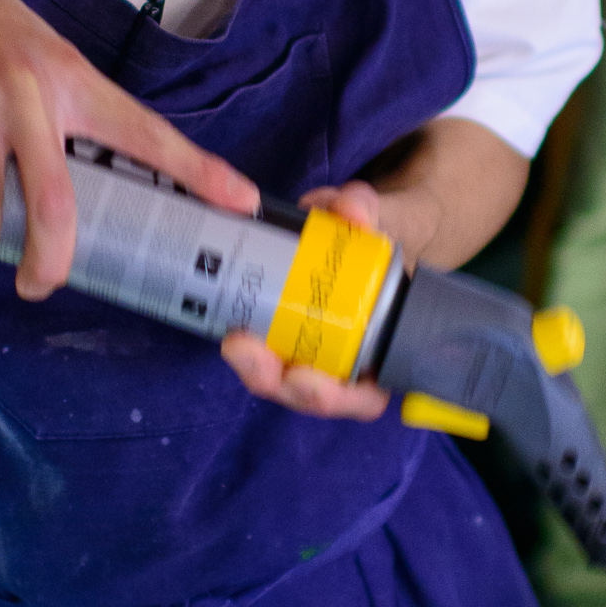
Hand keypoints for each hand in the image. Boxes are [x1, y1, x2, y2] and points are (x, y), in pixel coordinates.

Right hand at [0, 0, 257, 298]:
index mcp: (68, 75)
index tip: (243, 202)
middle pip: (56, 206)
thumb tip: (89, 163)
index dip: (199, 171)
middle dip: (50, 265)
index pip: (144, 131)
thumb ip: (61, 98)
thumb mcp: (31, 45)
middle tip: (39, 285)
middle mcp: (26, 90)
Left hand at [220, 178, 392, 421]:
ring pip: (275, 380)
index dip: (335, 397)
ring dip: (252, 368)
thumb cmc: (365, 232)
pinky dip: (241, 341)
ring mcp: (302, 351)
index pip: (364, 397)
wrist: (346, 223)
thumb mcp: (369, 215)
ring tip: (234, 342)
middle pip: (306, 396)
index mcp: (380, 347)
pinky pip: (255, 350)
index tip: (304, 377)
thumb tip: (352, 213)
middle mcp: (339, 361)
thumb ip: (364, 208)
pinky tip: (225, 320)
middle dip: (275, 380)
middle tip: (246, 351)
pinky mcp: (271, 333)